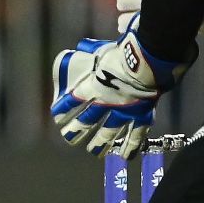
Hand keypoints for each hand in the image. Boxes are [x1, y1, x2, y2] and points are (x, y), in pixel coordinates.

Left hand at [49, 23, 189, 157]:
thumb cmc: (124, 51)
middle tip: (69, 138)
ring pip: (109, 132)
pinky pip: (135, 135)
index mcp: (92, 86)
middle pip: (87, 120)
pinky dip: (130, 146)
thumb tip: (82, 46)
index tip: (56, 116)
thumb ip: (90, 49)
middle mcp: (105, 103)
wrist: (147, 61)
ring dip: (100, 142)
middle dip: (77, 130)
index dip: (63, 109)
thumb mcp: (101, 49)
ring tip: (93, 151)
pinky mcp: (141, 115)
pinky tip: (125, 156)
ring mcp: (123, 112)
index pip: (72, 101)